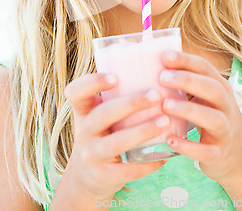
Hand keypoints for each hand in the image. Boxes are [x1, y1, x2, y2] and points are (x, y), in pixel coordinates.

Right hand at [64, 73, 168, 199]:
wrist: (87, 178)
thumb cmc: (104, 134)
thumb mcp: (100, 115)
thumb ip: (118, 95)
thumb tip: (157, 63)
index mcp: (83, 111)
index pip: (76, 91)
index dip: (92, 83)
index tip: (115, 77)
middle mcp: (83, 131)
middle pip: (103, 114)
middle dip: (130, 103)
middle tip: (156, 94)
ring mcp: (92, 155)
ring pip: (116, 143)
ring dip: (142, 131)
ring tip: (165, 121)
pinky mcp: (103, 177)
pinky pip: (127, 170)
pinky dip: (147, 163)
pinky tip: (165, 154)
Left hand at [159, 50, 241, 183]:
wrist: (240, 155)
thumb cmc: (213, 117)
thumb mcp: (207, 97)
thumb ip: (188, 81)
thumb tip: (154, 61)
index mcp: (220, 88)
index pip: (206, 68)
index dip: (186, 61)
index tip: (165, 56)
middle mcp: (226, 107)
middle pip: (213, 89)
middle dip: (188, 80)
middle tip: (162, 77)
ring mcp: (225, 131)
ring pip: (213, 119)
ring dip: (189, 110)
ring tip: (165, 106)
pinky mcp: (219, 154)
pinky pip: (206, 151)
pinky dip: (189, 147)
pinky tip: (171, 140)